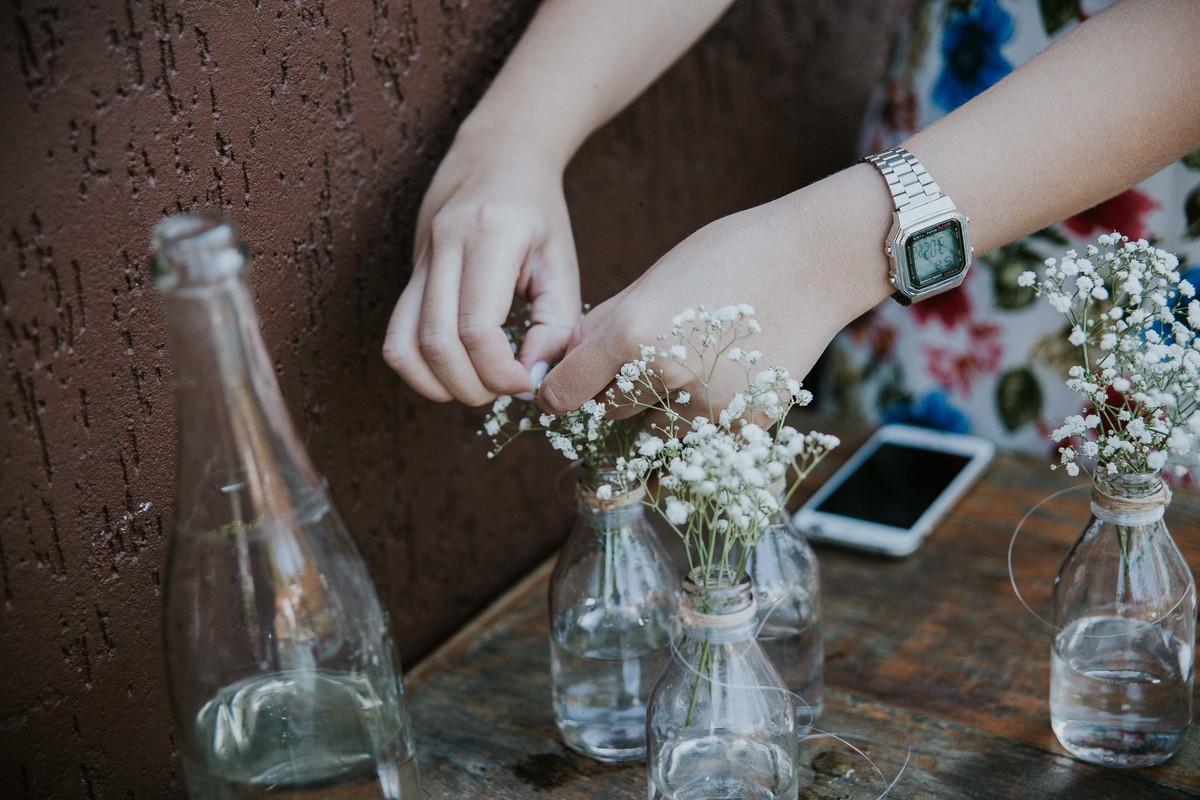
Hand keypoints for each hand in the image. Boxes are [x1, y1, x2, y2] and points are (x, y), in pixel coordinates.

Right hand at [383, 129, 580, 404]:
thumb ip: (557, 325)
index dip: (499, 371)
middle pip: (437, 343)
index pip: (477, 327)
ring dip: (440, 385)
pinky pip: (395, 337)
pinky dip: (418, 371)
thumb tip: (531, 378)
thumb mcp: (563, 263)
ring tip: (479, 386)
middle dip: (472, 385)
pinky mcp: (407, 276)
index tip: (526, 382)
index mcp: (492, 235)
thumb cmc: (538, 214)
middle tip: (504, 390)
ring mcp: (418, 260)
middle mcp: (446, 245)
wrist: (497, 156)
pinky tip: (452, 373)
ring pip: (404, 345)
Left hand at [537, 165, 894, 416]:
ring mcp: (708, 410)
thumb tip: (561, 364)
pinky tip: (722, 385)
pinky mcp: (746, 427)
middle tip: (646, 366)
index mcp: (630, 338)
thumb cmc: (728, 256)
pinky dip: (703, 428)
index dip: (559, 394)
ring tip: (691, 374)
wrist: (814, 260)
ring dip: (660, 419)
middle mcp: (664, 380)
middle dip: (618, 397)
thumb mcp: (652, 279)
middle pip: (611, 415)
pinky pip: (703, 445)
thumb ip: (602, 326)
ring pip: (655, 437)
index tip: (566, 392)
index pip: (565, 395)